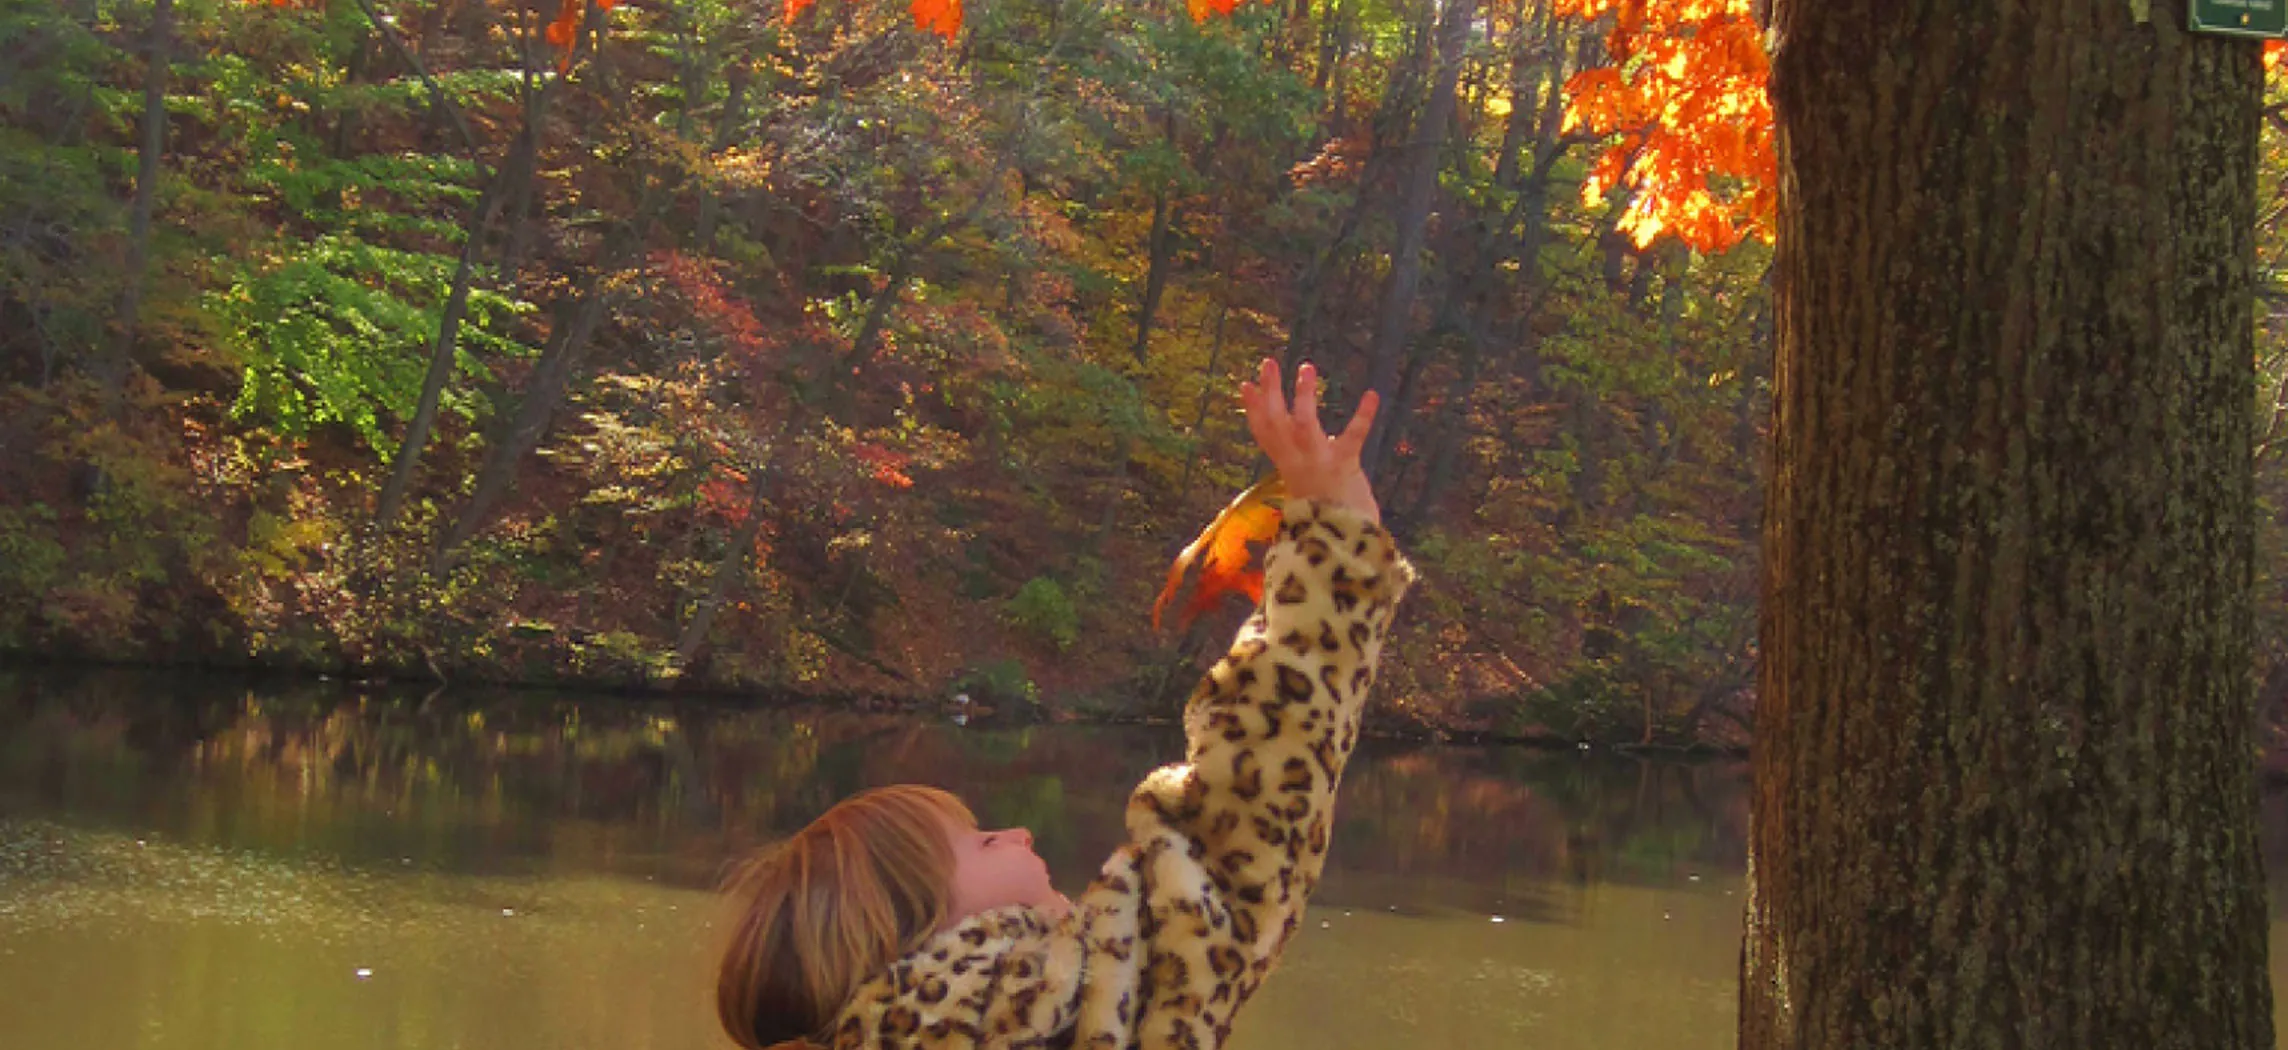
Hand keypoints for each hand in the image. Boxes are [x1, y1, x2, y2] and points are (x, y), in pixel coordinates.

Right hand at [1239, 358, 1379, 523]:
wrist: (1341, 544)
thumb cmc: (1328, 517)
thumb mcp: (1308, 486)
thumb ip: (1304, 464)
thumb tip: (1309, 440)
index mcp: (1288, 467)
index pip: (1264, 435)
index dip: (1252, 410)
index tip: (1245, 384)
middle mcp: (1297, 463)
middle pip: (1276, 423)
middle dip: (1270, 392)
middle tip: (1268, 362)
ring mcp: (1318, 464)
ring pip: (1303, 425)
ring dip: (1303, 396)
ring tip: (1307, 367)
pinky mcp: (1344, 466)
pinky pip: (1353, 437)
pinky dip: (1363, 416)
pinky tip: (1372, 395)